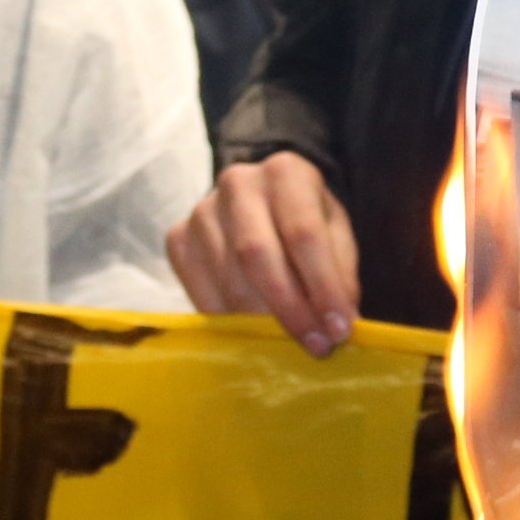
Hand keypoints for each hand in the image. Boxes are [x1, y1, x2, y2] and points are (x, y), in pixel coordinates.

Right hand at [168, 152, 361, 351]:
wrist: (262, 206)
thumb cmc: (305, 222)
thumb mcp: (336, 237)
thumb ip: (340, 275)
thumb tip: (341, 325)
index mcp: (286, 172)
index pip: (303, 232)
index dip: (323, 285)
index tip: (340, 329)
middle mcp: (238, 183)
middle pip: (257, 254)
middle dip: (290, 309)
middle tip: (316, 347)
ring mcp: (202, 211)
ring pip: (229, 280)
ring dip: (263, 323)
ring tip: (291, 347)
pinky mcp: (179, 240)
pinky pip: (201, 294)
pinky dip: (230, 324)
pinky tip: (253, 337)